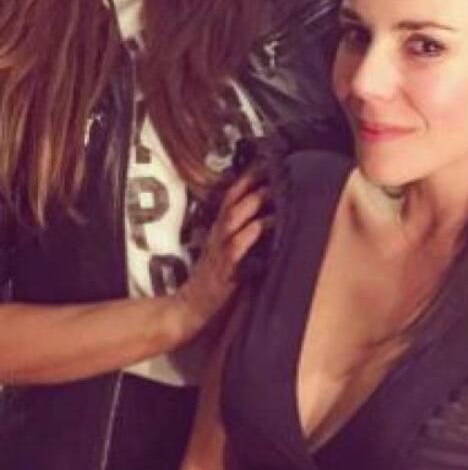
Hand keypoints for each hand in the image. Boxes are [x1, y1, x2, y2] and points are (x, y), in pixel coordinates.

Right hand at [176, 170, 269, 333]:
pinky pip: (238, 245)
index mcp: (219, 229)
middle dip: (252, 183)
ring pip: (234, 218)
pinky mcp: (225, 267)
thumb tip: (271, 214)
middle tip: (274, 169)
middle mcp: (217, 234)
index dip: (246, 179)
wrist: (191, 307)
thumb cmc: (215, 278)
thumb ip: (241, 232)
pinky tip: (268, 224)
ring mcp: (219, 250)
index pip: (230, 196)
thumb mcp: (225, 249)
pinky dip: (253, 232)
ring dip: (253, 203)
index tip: (265, 161)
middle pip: (232, 201)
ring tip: (273, 190)